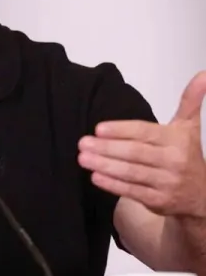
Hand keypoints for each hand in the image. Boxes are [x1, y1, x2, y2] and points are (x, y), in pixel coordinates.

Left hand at [78, 71, 205, 217]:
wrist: (201, 195)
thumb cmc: (186, 155)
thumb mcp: (189, 127)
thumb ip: (191, 100)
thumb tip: (202, 74)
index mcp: (178, 140)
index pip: (145, 133)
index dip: (121, 130)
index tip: (98, 129)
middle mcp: (174, 161)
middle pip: (135, 153)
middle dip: (107, 148)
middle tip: (83, 143)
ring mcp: (166, 183)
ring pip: (131, 172)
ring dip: (105, 165)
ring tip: (83, 158)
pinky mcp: (159, 201)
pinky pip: (132, 191)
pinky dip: (113, 185)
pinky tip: (96, 177)